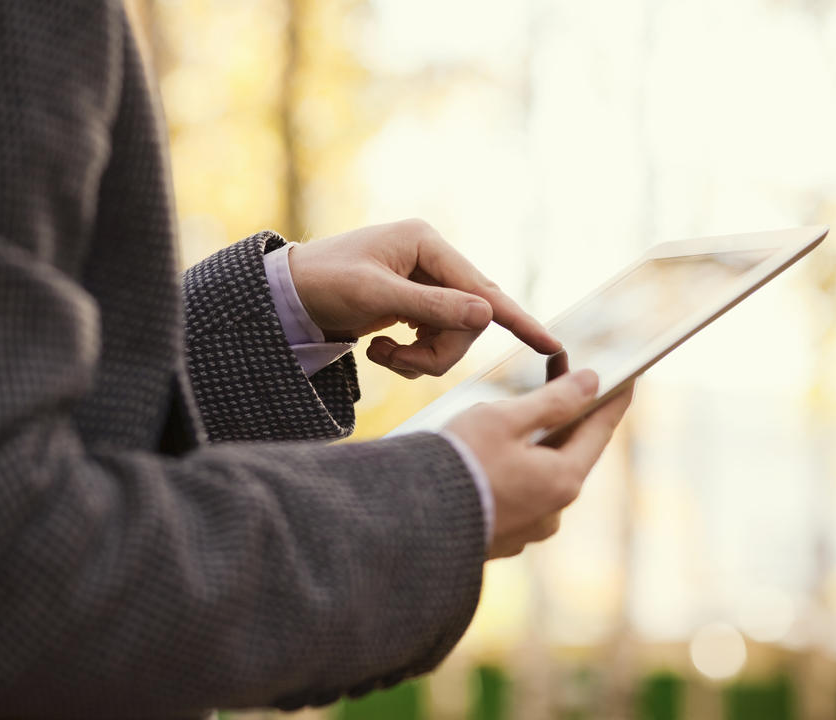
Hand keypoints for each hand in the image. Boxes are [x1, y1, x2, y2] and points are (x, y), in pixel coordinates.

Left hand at [287, 219, 560, 378]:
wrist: (284, 296)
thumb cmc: (322, 285)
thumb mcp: (374, 297)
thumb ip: (431, 307)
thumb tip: (488, 316)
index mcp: (425, 243)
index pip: (481, 288)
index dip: (517, 320)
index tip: (551, 344)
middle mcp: (432, 259)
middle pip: (469, 320)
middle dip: (436, 350)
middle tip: (394, 361)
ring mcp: (425, 283)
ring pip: (454, 337)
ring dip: (420, 358)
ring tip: (381, 356)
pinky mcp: (416, 306)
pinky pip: (436, 341)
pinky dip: (413, 357)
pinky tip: (381, 350)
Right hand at [443, 370, 633, 558]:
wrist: (406, 521)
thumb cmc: (457, 464)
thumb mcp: (505, 419)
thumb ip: (553, 400)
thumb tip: (591, 383)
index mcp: (562, 480)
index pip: (600, 430)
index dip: (614, 400)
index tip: (628, 378)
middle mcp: (553, 510)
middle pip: (569, 451)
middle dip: (564, 412)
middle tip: (558, 372)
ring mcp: (528, 528)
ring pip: (540, 472)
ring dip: (532, 440)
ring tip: (509, 410)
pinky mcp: (501, 537)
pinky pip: (517, 493)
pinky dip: (511, 467)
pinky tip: (486, 451)